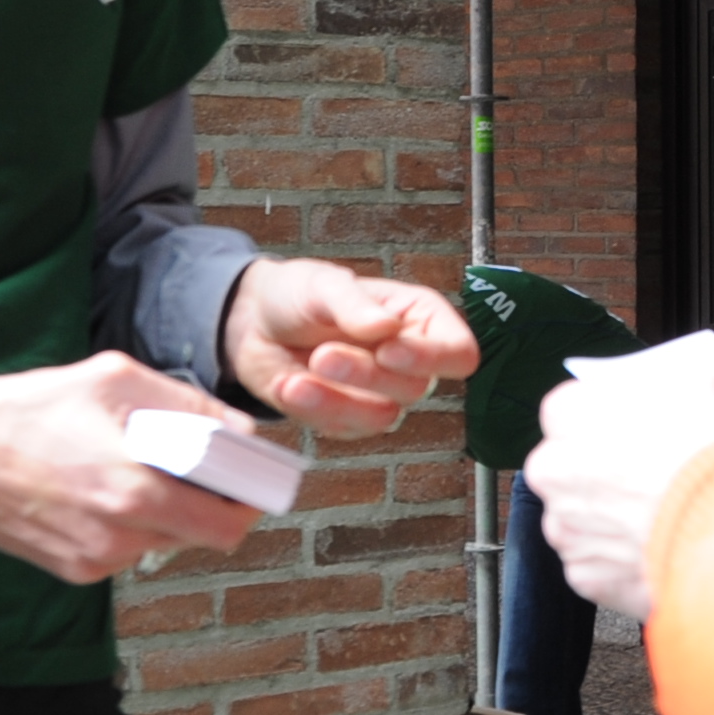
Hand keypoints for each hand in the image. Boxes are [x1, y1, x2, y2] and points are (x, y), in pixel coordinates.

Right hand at [0, 353, 263, 582]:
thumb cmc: (34, 405)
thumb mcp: (114, 379)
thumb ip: (187, 404)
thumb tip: (241, 430)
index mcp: (134, 483)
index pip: (227, 520)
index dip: (252, 499)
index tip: (258, 480)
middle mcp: (119, 531)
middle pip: (208, 537)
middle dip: (220, 506)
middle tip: (212, 474)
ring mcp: (97, 558)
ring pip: (169, 542)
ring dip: (172, 512)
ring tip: (140, 470)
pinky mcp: (77, 571)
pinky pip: (131, 551)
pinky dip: (134, 525)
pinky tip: (104, 491)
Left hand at [221, 258, 477, 434]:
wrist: (254, 322)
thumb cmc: (300, 294)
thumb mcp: (324, 285)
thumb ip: (354, 304)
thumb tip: (387, 327)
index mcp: (420, 319)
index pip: (459, 353)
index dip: (432, 358)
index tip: (389, 349)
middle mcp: (410, 362)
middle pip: (416, 387)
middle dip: (366, 374)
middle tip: (323, 355)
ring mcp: (381, 395)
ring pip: (383, 416)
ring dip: (338, 400)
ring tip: (296, 379)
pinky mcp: (349, 420)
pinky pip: (344, 429)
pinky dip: (312, 410)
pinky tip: (288, 385)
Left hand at [523, 369, 713, 620]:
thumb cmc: (712, 456)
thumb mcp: (702, 391)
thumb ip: (674, 391)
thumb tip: (697, 394)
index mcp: (570, 414)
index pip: (570, 411)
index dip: (608, 424)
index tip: (633, 433)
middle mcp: (552, 470)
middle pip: (569, 468)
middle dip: (602, 474)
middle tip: (649, 479)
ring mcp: (564, 526)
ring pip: (581, 519)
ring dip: (610, 520)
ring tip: (659, 520)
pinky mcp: (583, 574)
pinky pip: (597, 564)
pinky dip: (621, 561)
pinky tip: (656, 550)